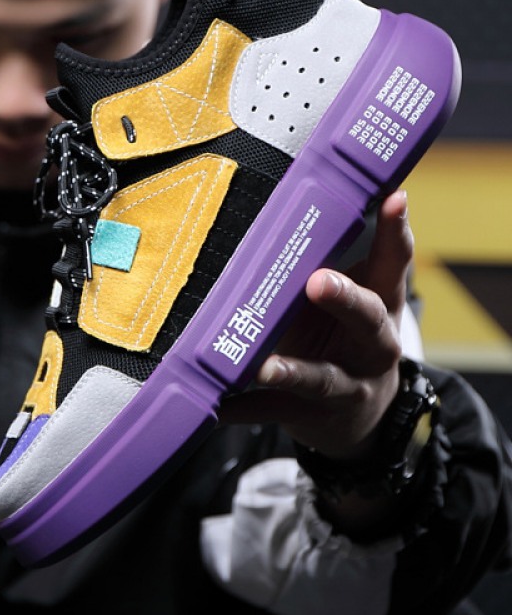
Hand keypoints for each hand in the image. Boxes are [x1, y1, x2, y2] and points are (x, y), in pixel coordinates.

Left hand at [219, 190, 411, 460]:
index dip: (396, 231)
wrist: (360, 418)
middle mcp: (371, 346)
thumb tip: (288, 196)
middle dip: (344, 299)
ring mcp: (344, 385)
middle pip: (367, 319)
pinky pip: (271, 411)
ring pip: (320, 378)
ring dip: (290, 370)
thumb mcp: (351, 298)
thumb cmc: (343, 334)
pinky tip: (217, 404)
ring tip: (263, 366)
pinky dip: (242, 408)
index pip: (394, 263)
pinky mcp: (309, 414)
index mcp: (380, 304)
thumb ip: (329, 259)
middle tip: (319, 281)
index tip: (393, 199)